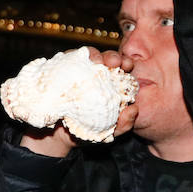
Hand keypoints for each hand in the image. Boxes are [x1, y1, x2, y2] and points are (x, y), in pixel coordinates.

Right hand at [19, 48, 137, 155]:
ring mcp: (80, 71)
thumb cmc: (88, 131)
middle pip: (107, 58)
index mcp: (112, 84)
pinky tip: (77, 64)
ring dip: (95, 55)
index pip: (122, 69)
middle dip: (113, 56)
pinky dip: (73, 57)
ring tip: (98, 62)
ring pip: (89, 55)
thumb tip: (134, 109)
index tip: (129, 66)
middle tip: (115, 62)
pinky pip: (68, 60)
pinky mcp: (62, 70)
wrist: (58, 136)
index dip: (126, 63)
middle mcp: (97, 74)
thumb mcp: (109, 132)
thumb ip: (125, 124)